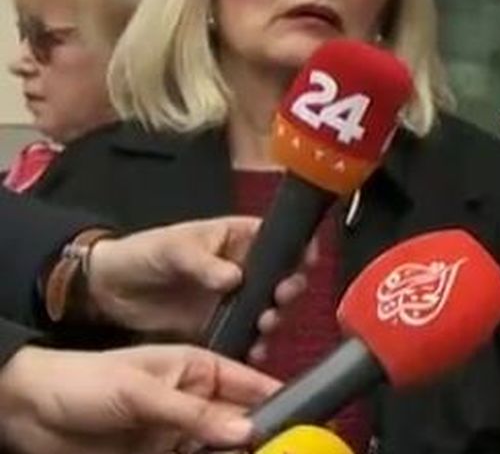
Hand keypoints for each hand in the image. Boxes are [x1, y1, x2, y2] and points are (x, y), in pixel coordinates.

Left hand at [0, 343, 280, 453]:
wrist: (25, 413)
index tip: (308, 414)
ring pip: (223, 448)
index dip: (277, 397)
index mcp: (196, 369)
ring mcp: (178, 435)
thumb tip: (248, 431)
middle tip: (294, 449)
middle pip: (241, 422)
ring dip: (241, 453)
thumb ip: (194, 414)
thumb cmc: (83, 384)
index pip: (249, 382)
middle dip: (265, 435)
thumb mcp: (141, 393)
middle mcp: (194, 403)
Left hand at [86, 216, 310, 354]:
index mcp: (237, 237)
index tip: (305, 261)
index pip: (278, 238)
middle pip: (281, 276)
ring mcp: (234, 298)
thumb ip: (204, 263)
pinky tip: (254, 348)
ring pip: (268, 307)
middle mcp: (244, 267)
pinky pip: (245, 334)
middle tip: (281, 298)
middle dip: (288, 288)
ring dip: (273, 317)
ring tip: (265, 325)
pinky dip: (253, 342)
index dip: (297, 248)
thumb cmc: (142, 253)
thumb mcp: (172, 249)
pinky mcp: (219, 324)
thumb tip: (236, 278)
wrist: (106, 289)